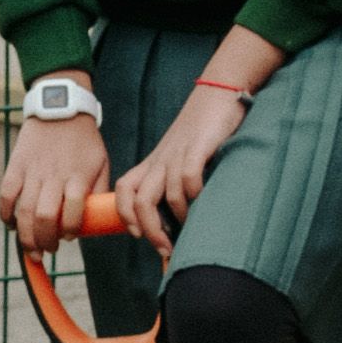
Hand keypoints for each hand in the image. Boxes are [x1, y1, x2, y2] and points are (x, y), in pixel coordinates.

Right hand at [0, 99, 106, 242]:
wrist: (59, 109)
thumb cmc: (84, 141)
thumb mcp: (101, 162)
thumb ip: (98, 190)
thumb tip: (94, 218)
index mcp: (77, 177)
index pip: (73, 212)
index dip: (70, 230)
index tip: (70, 237)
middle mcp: (54, 177)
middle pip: (45, 217)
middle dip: (45, 241)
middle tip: (48, 251)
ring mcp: (32, 172)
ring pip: (24, 211)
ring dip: (26, 236)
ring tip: (31, 250)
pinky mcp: (16, 166)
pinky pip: (6, 195)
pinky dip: (6, 214)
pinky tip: (11, 225)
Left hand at [108, 82, 251, 247]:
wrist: (218, 92)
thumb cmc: (202, 131)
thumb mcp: (179, 156)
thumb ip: (174, 181)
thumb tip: (179, 219)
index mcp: (152, 164)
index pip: (123, 190)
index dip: (125, 215)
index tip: (139, 236)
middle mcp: (160, 160)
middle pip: (140, 201)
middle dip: (150, 231)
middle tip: (165, 250)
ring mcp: (178, 154)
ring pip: (164, 194)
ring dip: (176, 219)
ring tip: (189, 234)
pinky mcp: (198, 147)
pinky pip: (188, 178)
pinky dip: (194, 196)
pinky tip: (205, 204)